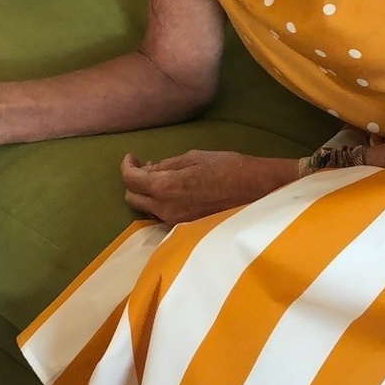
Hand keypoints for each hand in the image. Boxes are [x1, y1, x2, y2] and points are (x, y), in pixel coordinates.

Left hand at [120, 150, 299, 225]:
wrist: (258, 191)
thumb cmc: (229, 167)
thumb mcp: (194, 157)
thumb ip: (167, 165)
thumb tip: (149, 169)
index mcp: (165, 188)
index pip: (130, 180)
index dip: (126, 166)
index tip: (132, 157)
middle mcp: (165, 209)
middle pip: (132, 198)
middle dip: (134, 181)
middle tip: (146, 166)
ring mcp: (175, 221)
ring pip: (147, 209)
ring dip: (147, 193)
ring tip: (162, 177)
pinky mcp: (186, 227)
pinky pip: (162, 215)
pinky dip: (160, 202)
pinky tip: (174, 191)